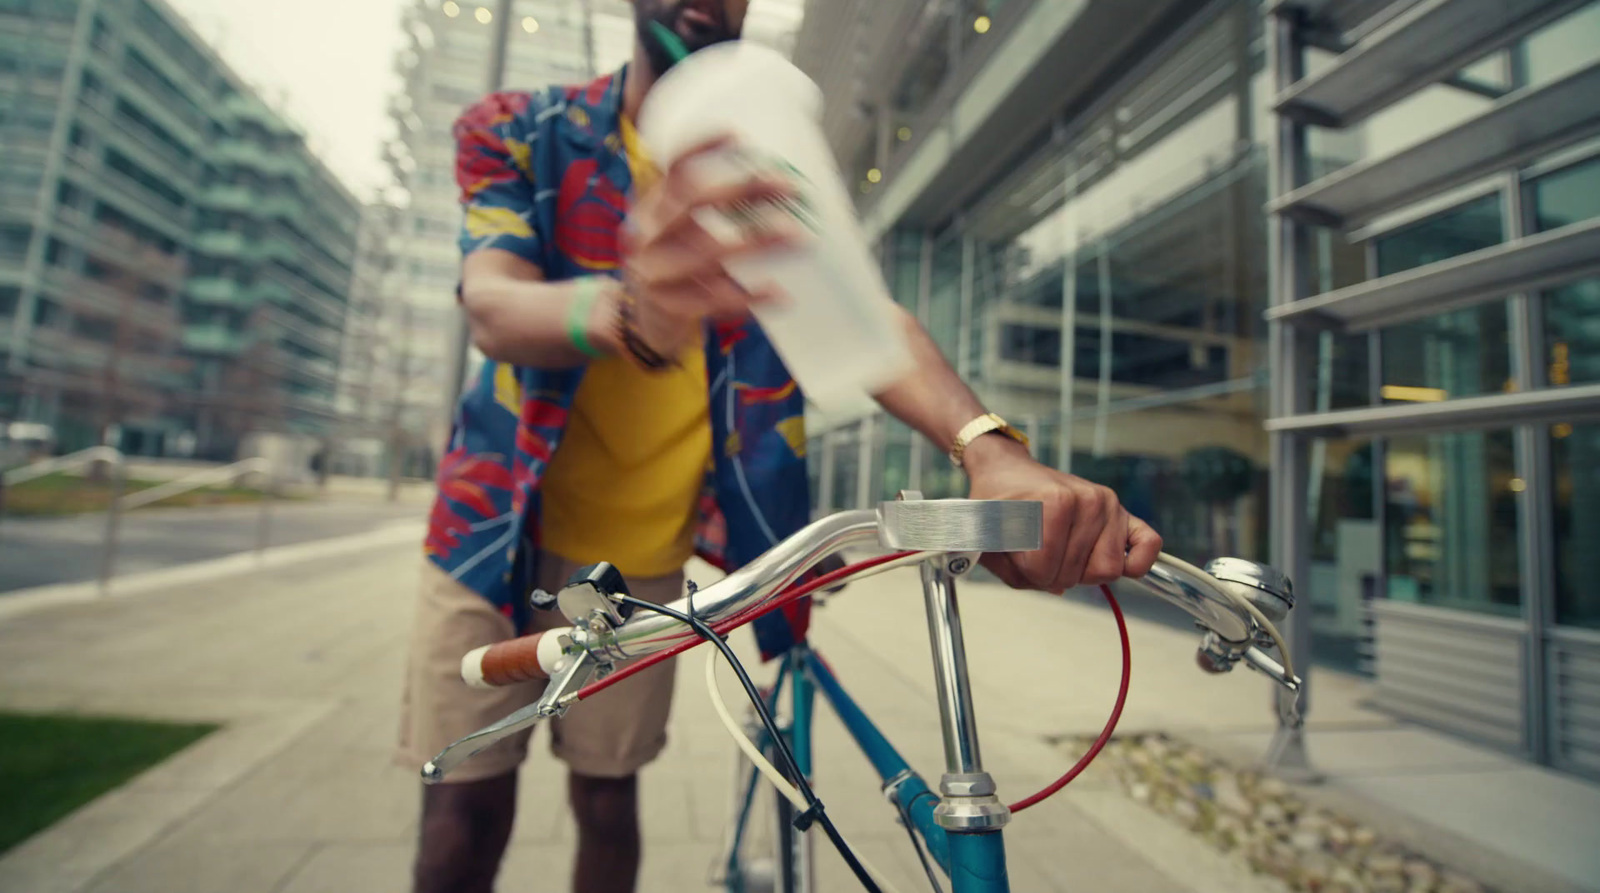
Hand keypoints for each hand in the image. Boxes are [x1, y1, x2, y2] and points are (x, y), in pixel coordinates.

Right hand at [621, 135, 794, 353]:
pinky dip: (749, 297)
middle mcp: (647, 234)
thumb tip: (769, 184)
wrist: (637, 321)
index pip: (670, 169)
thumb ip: (702, 210)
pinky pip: (715, 300)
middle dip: (743, 189)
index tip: (739, 137)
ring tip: (797, 235)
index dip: (700, 148)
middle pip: (693, 201)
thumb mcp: (674, 231)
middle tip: (789, 185)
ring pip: (708, 251)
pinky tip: (779, 293)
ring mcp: (655, 272)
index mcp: (650, 207)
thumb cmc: (671, 265)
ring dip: (757, 241)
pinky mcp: (669, 307)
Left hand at [962, 435, 1162, 593]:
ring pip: (1108, 570)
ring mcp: (1108, 505)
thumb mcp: (989, 539)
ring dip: (1084, 571)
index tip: (1017, 553)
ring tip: (1065, 553)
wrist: (1007, 471)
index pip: (1045, 571)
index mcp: (1053, 504)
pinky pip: (1148, 545)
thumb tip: (1055, 588)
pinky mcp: (1123, 513)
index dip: (1027, 573)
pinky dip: (1138, 561)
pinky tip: (1117, 562)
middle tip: (1039, 552)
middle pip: (1077, 575)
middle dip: (1053, 574)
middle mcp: (1087, 501)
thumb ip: (1015, 573)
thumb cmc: (999, 504)